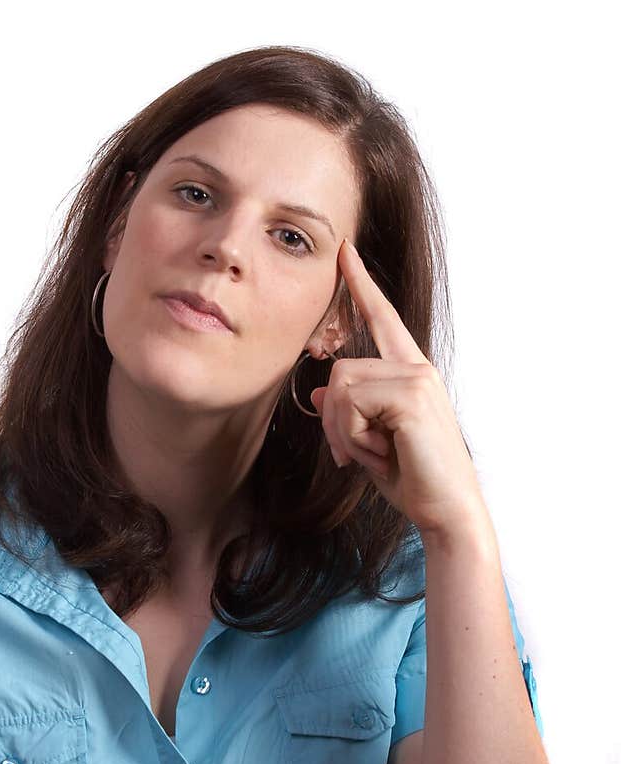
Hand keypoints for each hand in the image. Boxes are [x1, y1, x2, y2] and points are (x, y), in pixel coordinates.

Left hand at [309, 238, 485, 536]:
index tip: (345, 252)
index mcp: (410, 373)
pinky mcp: (412, 395)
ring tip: (371, 455)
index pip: (382, 319)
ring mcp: (417, 378)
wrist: (446, 510)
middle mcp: (416, 368)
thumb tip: (316, 394)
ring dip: (342, 431)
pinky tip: (380, 454)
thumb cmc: (414, 479)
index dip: (361, 285)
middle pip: (339, 370)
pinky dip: (352, 437)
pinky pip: (351, 404)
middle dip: (332, 420)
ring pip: (340, 386)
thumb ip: (349, 414)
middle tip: (348, 455)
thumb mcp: (370, 442)